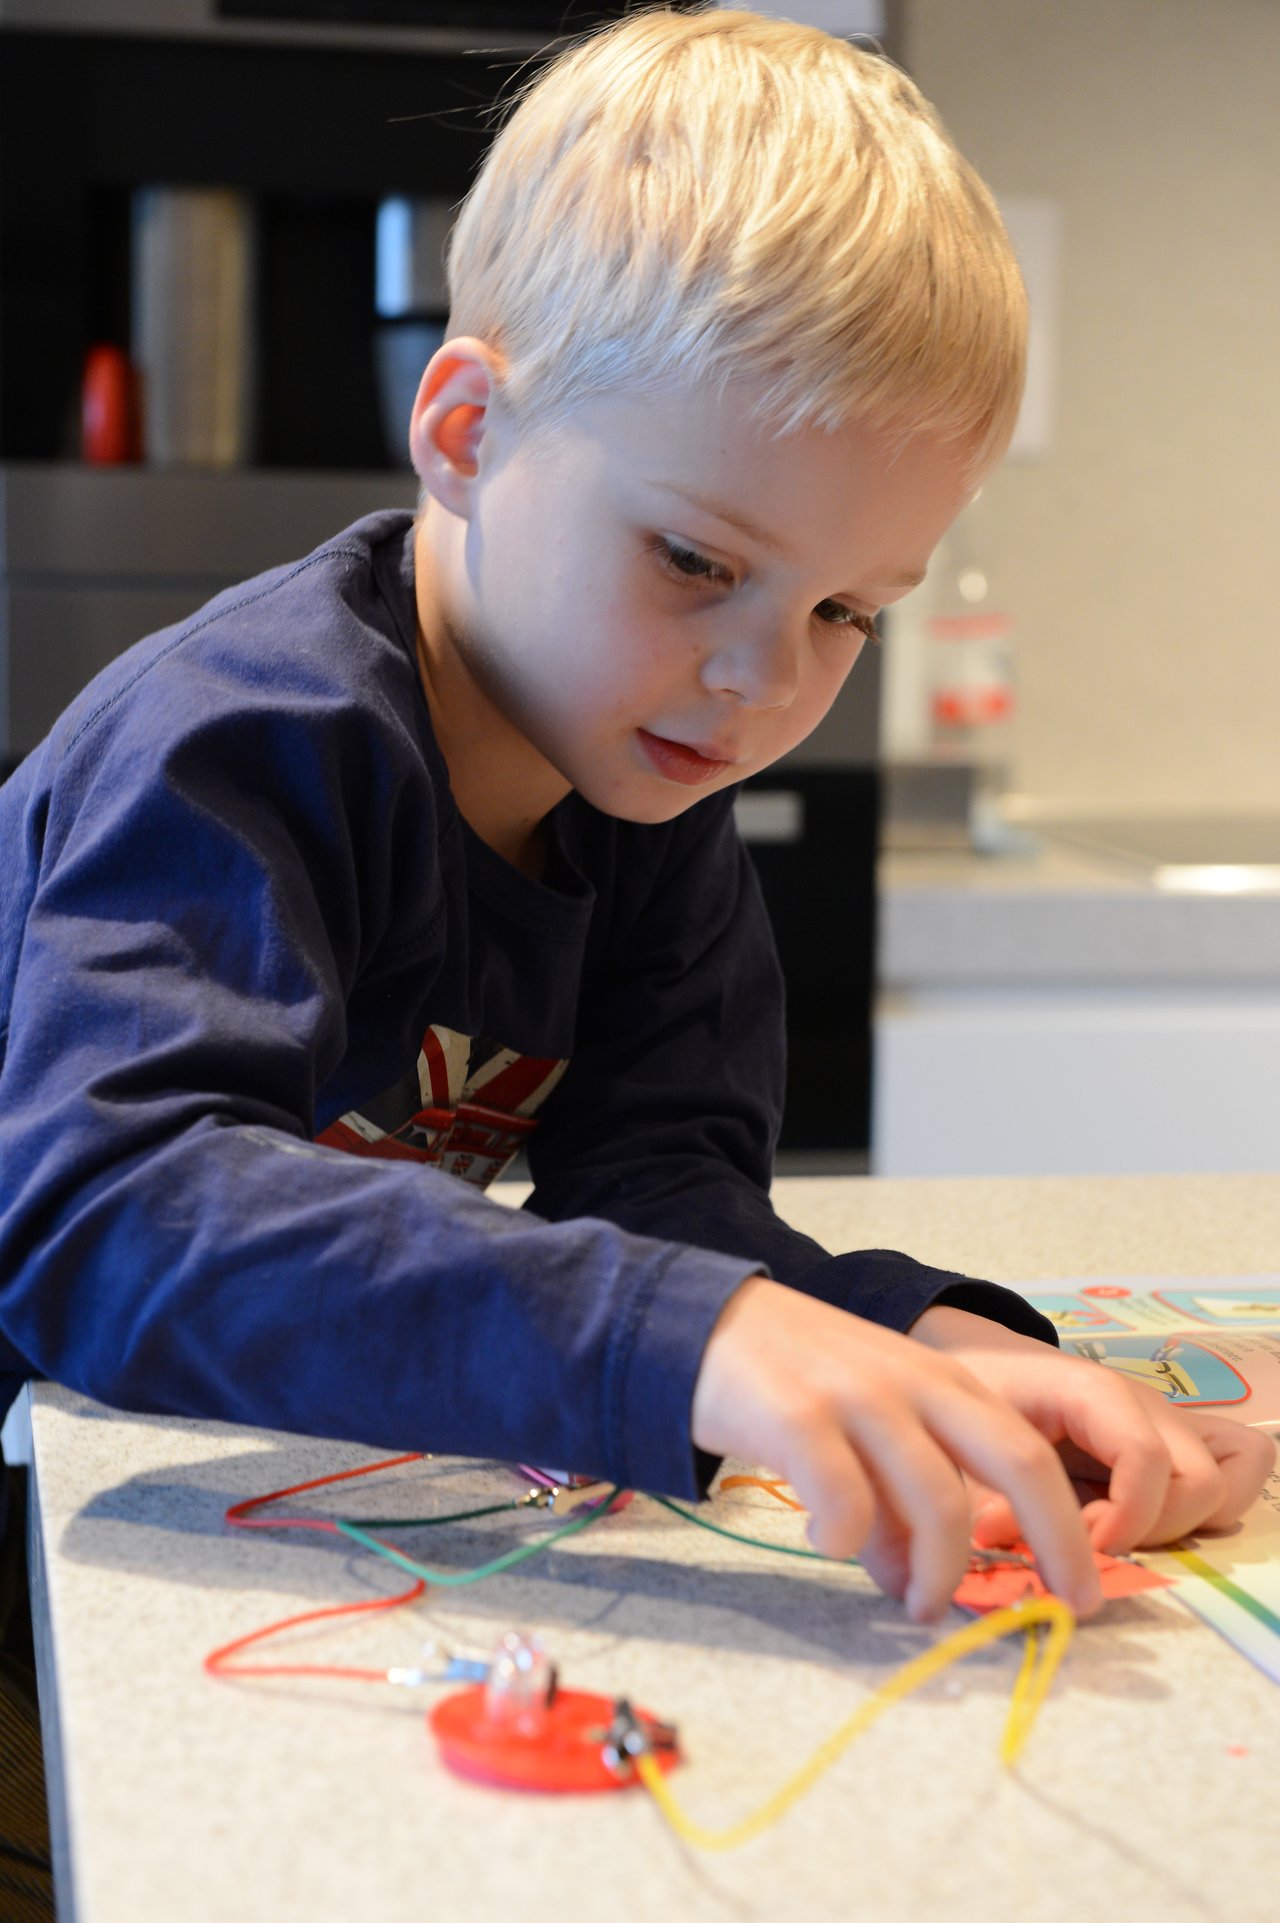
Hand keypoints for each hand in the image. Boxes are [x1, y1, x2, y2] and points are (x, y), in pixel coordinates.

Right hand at [691, 1277, 1105, 1622]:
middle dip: (1058, 1542)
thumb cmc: (793, 1377)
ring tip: (913, 1604)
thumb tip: (913, 1578)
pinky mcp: (798, 1418)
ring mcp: (860, 1398)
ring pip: (938, 1500)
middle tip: (1062, 1610)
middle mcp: (915, 1384)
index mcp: (942, 1382)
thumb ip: (899, 1492)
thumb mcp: (869, 1420)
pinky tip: (824, 1542)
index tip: (1083, 1594)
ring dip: (938, 1572)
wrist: (703, 1321)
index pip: (1032, 1453)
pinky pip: (846, 1503)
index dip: (1070, 1528)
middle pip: (1018, 1463)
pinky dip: (847, 1542)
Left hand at [911, 1304, 1275, 1553]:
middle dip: (1150, 1529)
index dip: (1124, 1516)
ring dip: (1178, 1526)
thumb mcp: (969, 1435)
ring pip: (1224, 1486)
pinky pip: (1230, 1471)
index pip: (1146, 1456)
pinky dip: (1200, 1509)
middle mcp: (1145, 1408)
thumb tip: (991, 1538)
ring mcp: (1165, 1427)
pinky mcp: (1168, 1448)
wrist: (980, 1357)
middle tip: (1086, 1542)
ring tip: (1112, 1535)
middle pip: (1200, 1482)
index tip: (1079, 1550)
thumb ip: (984, 1490)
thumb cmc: (978, 1390)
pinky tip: (1136, 1523)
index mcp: (1095, 1393)